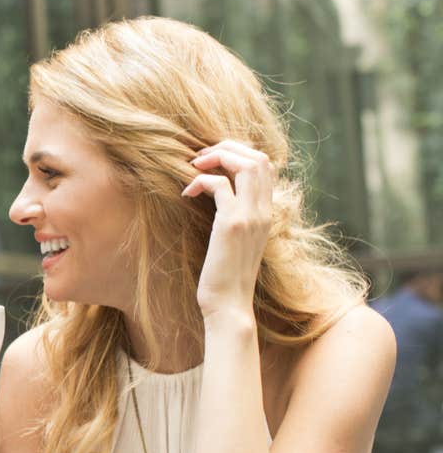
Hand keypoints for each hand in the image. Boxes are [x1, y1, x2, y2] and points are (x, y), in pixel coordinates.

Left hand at [183, 140, 273, 317]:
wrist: (229, 305)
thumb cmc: (225, 276)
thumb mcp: (235, 241)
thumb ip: (236, 217)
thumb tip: (218, 196)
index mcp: (267, 213)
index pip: (266, 165)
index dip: (239, 153)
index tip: (212, 160)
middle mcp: (264, 211)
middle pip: (260, 157)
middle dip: (228, 147)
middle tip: (200, 158)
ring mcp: (251, 216)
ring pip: (247, 164)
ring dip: (217, 157)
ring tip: (194, 166)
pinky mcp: (232, 224)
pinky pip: (220, 184)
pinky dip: (201, 180)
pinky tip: (186, 193)